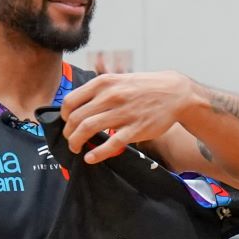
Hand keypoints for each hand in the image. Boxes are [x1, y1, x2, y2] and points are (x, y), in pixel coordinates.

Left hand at [60, 71, 196, 162]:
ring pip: (87, 129)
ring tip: (77, 148)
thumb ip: (99, 90)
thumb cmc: (145, 87)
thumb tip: (78, 107)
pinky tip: (90, 158)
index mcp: (104, 83)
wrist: (175, 93)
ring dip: (76, 143)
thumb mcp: (119, 79)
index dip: (64, 116)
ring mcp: (123, 113)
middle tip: (71, 139)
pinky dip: (96, 153)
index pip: (70, 101)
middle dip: (68, 133)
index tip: (67, 123)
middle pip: (75, 118)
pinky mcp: (135, 129)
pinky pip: (110, 144)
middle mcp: (111, 96)